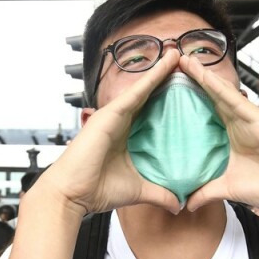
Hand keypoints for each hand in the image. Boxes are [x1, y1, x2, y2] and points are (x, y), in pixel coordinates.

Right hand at [37, 50, 181, 216]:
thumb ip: (159, 192)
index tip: (186, 89)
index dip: (166, 99)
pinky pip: (135, 92)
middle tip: (185, 63)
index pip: (151, 113)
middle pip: (147, 96)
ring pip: (142, 89)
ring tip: (179, 55)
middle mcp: (119, 122)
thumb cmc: (96, 190)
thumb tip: (179, 203)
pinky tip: (167, 64)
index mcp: (125, 136)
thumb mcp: (137, 190)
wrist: (72, 194)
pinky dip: (151, 77)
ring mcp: (113, 116)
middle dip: (165, 79)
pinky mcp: (110, 115)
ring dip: (161, 71)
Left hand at [178, 54, 258, 215]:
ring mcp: (250, 120)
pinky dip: (221, 89)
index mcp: (232, 137)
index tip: (166, 90)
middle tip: (172, 63)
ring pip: (222, 94)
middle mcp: (240, 124)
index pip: (205, 114)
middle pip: (211, 98)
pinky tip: (206, 76)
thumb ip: (207, 192)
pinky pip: (237, 102)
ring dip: (203, 76)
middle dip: (193, 81)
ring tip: (184, 60)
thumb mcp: (230, 189)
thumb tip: (186, 203)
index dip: (188, 101)